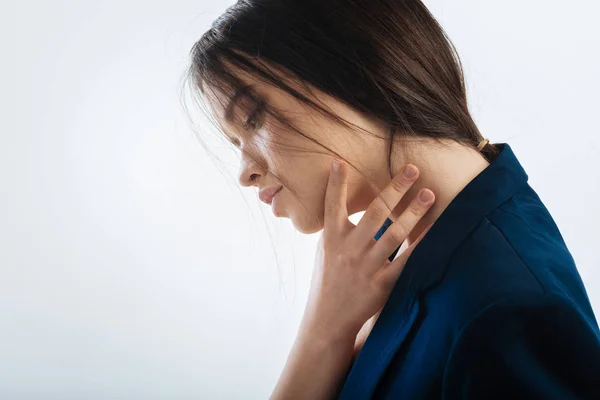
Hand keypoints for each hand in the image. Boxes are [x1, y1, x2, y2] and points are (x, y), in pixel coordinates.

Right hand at [300, 159, 434, 342]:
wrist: (328, 318)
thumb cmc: (327, 279)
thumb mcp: (325, 251)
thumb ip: (336, 228)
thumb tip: (342, 200)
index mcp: (331, 239)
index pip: (332, 206)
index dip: (335, 184)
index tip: (340, 161)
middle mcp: (348, 250)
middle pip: (374, 213)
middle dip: (394, 188)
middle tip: (413, 168)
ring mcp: (365, 267)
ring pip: (394, 233)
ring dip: (414, 212)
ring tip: (429, 194)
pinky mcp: (381, 284)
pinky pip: (406, 261)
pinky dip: (422, 245)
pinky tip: (436, 230)